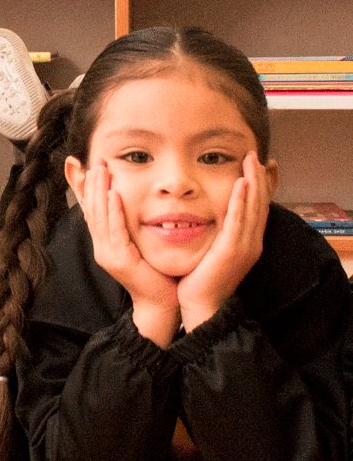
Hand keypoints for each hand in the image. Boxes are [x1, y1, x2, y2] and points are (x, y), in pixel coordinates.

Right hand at [73, 162, 178, 345]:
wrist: (162, 302)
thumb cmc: (157, 272)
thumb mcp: (142, 243)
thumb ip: (136, 224)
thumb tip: (135, 203)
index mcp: (106, 242)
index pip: (92, 210)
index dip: (86, 188)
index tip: (84, 166)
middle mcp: (101, 247)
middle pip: (91, 210)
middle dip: (91, 184)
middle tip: (94, 161)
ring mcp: (107, 254)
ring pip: (99, 217)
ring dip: (98, 192)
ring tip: (99, 171)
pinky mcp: (119, 260)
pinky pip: (115, 231)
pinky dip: (113, 212)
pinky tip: (113, 195)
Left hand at [177, 152, 268, 330]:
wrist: (200, 305)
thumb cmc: (200, 280)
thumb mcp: (212, 251)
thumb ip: (215, 234)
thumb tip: (207, 216)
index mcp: (247, 242)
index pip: (255, 208)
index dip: (257, 186)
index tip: (252, 165)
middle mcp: (251, 242)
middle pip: (259, 203)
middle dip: (258, 178)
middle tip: (254, 155)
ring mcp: (245, 246)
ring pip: (253, 208)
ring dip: (253, 182)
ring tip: (251, 161)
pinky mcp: (232, 250)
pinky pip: (238, 220)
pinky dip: (240, 201)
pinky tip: (241, 184)